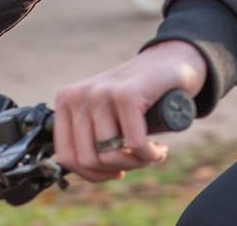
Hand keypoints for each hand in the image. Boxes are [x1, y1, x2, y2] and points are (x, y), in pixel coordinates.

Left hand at [53, 41, 206, 183]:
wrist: (170, 61)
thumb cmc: (136, 96)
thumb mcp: (103, 114)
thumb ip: (87, 136)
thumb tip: (82, 170)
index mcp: (67, 100)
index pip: (67, 156)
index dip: (93, 175)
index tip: (115, 171)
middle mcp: (78, 94)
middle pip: (89, 160)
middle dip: (118, 169)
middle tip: (138, 159)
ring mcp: (102, 92)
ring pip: (110, 155)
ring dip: (137, 162)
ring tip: (151, 152)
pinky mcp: (127, 94)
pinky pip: (135, 145)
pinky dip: (151, 154)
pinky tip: (160, 148)